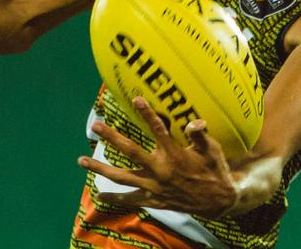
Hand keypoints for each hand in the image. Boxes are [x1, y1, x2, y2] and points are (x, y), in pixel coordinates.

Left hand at [78, 97, 238, 218]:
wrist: (218, 201)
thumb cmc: (214, 169)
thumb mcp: (212, 149)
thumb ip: (200, 134)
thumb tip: (193, 122)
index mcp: (175, 155)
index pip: (159, 130)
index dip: (147, 113)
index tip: (136, 99)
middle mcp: (161, 171)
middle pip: (131, 152)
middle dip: (112, 138)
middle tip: (96, 126)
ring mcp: (155, 187)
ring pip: (123, 177)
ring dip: (101, 169)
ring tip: (81, 161)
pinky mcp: (154, 200)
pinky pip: (131, 199)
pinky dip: (115, 198)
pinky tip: (99, 195)